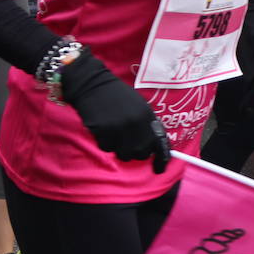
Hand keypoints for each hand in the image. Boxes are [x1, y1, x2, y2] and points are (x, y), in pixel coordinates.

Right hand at [59, 50, 170, 173]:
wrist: (92, 83)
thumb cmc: (116, 96)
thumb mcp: (138, 106)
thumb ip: (146, 125)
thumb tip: (153, 147)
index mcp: (147, 116)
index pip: (160, 143)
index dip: (161, 160)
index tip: (159, 169)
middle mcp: (135, 123)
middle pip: (140, 153)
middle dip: (134, 151)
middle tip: (126, 142)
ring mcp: (119, 128)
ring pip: (123, 154)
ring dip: (118, 147)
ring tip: (112, 131)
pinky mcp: (103, 131)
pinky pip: (106, 148)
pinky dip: (104, 141)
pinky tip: (102, 128)